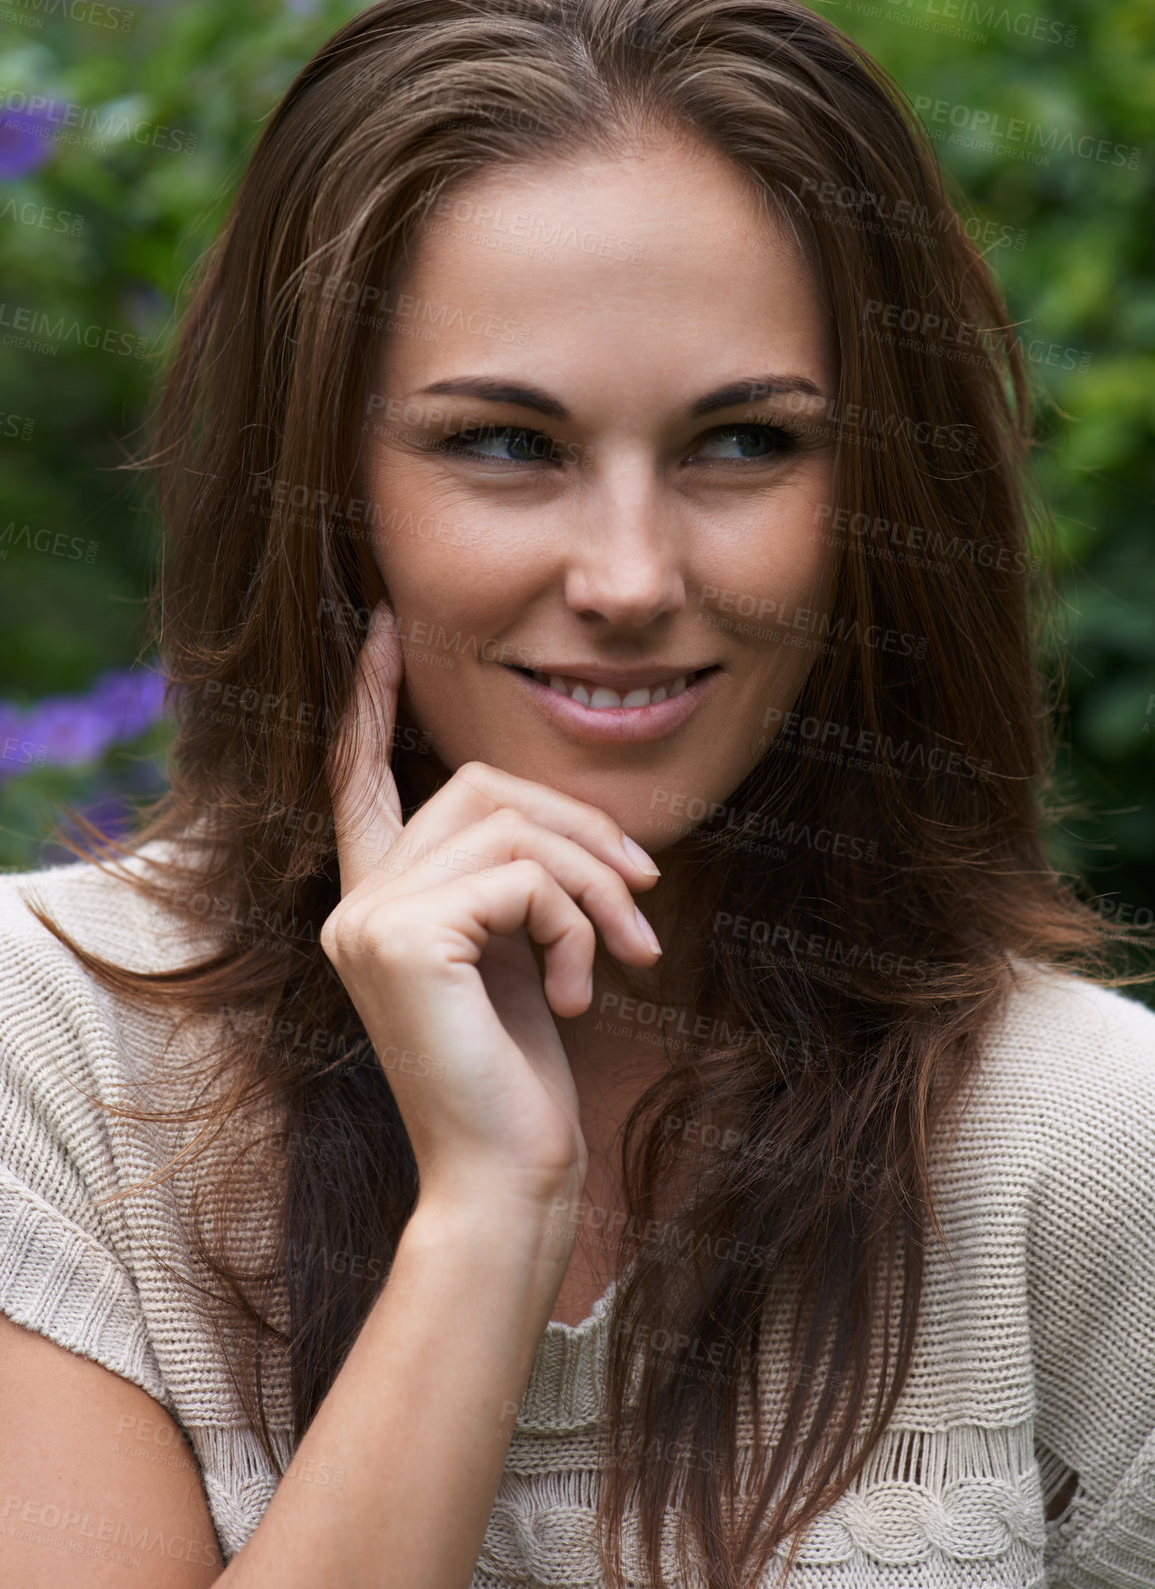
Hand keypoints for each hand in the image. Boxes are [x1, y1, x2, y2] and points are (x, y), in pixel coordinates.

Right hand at [320, 602, 662, 1218]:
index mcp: (377, 902)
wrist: (506, 1176)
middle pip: (477, 788)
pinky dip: (578, 922)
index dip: (369, 701)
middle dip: (578, 828)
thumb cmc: (520, 1077)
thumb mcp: (519, 955)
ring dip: (594, 882)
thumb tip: (570, 825)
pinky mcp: (404, 937)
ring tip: (629, 954)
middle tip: (642, 895)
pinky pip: (526, 877)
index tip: (383, 627)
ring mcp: (369, 918)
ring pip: (511, 825)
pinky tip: (582, 990)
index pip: (358, 778)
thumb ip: (513, 881)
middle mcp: (355, 902)